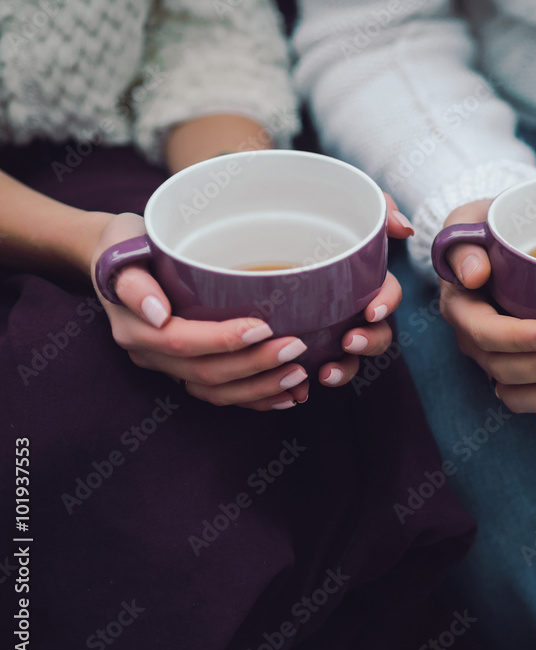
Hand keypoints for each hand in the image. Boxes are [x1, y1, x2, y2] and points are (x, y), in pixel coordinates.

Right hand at [88, 195, 414, 408]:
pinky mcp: (185, 371)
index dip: (224, 339)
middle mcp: (150, 355)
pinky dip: (255, 398)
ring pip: (216, 391)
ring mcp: (167, 367)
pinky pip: (220, 395)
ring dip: (261, 388)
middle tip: (296, 348)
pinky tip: (287, 396)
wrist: (115, 258)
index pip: (183, 342)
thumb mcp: (120, 243)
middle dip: (255, 365)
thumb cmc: (127, 243)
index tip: (264, 327)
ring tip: (299, 375)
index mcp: (136, 327)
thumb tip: (158, 314)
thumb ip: (134, 280)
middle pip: (206, 372)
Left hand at [318, 192, 413, 387]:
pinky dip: (308, 381)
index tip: (371, 311)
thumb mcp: (343, 200)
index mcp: (365, 281)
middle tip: (351, 341)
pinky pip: (311, 372)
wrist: (250, 217)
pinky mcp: (302, 347)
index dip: (386, 304)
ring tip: (327, 372)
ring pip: (349, 359)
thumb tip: (403, 228)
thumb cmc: (308, 212)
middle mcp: (352, 309)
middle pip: (377, 334)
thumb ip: (379, 207)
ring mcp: (329, 331)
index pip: (388, 294)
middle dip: (369, 343)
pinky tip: (299, 386)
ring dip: (345, 369)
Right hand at [439, 200, 535, 425]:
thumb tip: (474, 274)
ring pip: (520, 395)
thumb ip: (464, 244)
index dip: (516, 339)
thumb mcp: (471, 221)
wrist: (508, 242)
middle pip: (504, 369)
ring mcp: (501, 362)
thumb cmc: (492, 227)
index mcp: (463, 307)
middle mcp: (478, 342)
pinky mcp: (526, 374)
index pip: (483, 332)